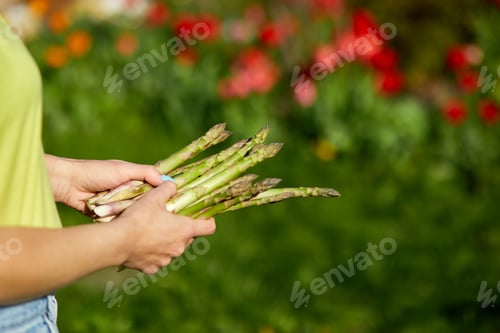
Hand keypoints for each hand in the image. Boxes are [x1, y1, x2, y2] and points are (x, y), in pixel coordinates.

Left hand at [45, 154, 162, 213]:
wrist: (68, 184)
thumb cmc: (96, 172)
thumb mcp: (123, 169)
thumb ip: (145, 173)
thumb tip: (167, 181)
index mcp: (136, 180)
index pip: (156, 188)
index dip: (165, 195)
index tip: (173, 201)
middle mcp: (130, 193)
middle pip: (147, 204)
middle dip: (147, 207)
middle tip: (150, 212)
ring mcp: (120, 206)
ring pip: (134, 213)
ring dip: (129, 212)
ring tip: (123, 210)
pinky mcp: (110, 216)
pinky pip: (121, 220)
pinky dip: (119, 220)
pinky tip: (117, 220)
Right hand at [115, 181, 215, 273]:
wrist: (116, 242)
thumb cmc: (139, 217)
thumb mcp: (154, 197)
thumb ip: (167, 188)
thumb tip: (173, 183)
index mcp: (185, 230)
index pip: (209, 228)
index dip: (208, 221)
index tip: (202, 216)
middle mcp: (179, 248)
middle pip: (188, 238)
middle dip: (181, 229)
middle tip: (168, 219)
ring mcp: (166, 260)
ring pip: (171, 249)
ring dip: (166, 242)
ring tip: (151, 232)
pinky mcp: (151, 268)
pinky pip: (156, 260)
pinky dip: (152, 254)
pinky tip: (141, 245)